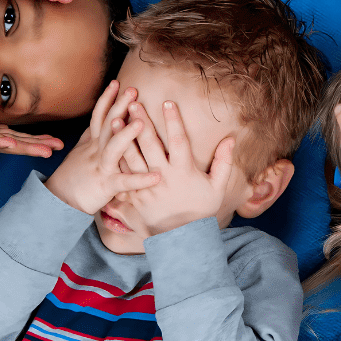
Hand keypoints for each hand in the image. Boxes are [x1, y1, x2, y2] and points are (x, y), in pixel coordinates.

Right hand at [45, 82, 161, 213]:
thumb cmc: (73, 176)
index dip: (107, 99)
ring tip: (141, 123)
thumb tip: (100, 118)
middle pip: (108, 125)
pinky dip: (140, 180)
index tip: (116, 82)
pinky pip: (125, 182)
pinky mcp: (106, 185)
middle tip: (133, 90)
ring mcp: (101, 167)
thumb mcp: (81, 151)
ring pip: (113, 149)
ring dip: (126, 135)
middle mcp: (96, 151)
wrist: (60, 201)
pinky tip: (157, 176)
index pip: (99, 116)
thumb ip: (91, 135)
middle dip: (119, 106)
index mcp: (92, 143)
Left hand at [121, 101, 236, 235]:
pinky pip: (123, 174)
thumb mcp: (217, 188)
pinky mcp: (135, 195)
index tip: (168, 102)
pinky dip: (116, 158)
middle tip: (134, 103)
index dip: (174, 121)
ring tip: (116, 118)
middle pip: (150, 145)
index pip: (179, 141)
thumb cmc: (201, 210)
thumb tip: (231, 139)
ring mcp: (147, 186)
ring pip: (132, 157)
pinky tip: (109, 145)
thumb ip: (224, 163)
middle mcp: (163, 177)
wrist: (181, 238)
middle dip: (142, 122)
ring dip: (124, 137)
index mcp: (184, 171)